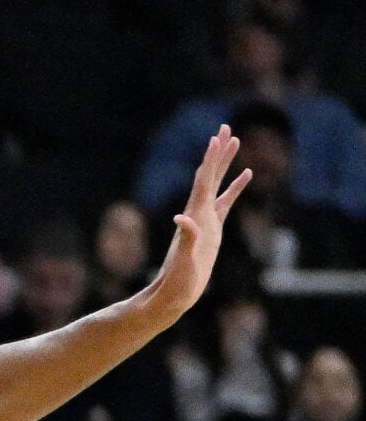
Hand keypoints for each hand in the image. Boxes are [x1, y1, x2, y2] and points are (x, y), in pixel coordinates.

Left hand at [147, 126, 253, 316]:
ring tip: (235, 141)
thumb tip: (181, 219)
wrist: (173, 294)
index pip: (203, 182)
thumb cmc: (177, 281)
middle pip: (209, 176)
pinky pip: (226, 202)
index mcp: (194, 217)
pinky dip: (235, 187)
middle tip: (226, 126)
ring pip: (217, 185)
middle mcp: (197, 213)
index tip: (216, 137)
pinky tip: (246, 175)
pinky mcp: (213, 229)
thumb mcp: (183, 261)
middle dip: (218, 152)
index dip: (210, 160)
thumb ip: (184, 240)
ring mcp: (206, 220)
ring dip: (226, 163)